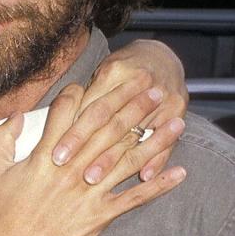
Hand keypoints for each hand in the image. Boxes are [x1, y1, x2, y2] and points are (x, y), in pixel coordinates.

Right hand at [0, 84, 185, 235]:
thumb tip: (17, 115)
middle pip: (107, 128)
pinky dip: (159, 185)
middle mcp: (72, 167)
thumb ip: (4, 138)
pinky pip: (135, 197)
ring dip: (155, 139)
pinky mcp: (100, 215)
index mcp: (45, 154)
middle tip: (153, 86)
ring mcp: (89, 192)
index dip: (84, 92)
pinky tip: (179, 173)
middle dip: (132, 104)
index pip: (68, 112)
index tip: (100, 80)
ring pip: (128, 159)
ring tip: (177, 120)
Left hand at [52, 39, 187, 181]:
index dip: (74, 133)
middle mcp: (140, 83)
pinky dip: (156, 160)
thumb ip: (82, 98)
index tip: (57, 153)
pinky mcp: (177, 109)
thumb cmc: (121, 68)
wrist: (161, 55)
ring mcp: (162, 97)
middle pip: (111, 123)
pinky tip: (143, 177)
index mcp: (115, 72)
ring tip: (96, 180)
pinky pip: (168, 140)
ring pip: (135, 135)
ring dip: (116, 160)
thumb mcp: (101, 73)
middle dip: (91, 150)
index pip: (91, 109)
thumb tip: (58, 124)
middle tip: (73, 173)